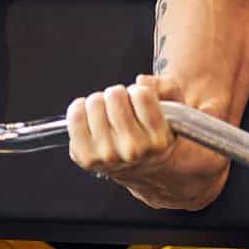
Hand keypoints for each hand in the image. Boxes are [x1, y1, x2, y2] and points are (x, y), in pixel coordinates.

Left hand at [67, 75, 181, 178]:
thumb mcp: (174, 110)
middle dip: (118, 95)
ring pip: (95, 102)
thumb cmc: (152, 134)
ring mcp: (107, 156)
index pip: (141, 94)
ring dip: (100, 102)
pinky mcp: (85, 157)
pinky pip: (74, 117)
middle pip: (115, 96)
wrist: (140, 168)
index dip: (138, 91)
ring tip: (107, 113)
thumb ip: (167, 87)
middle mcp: (133, 151)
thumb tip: (142, 81)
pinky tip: (89, 116)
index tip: (139, 101)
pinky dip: (79, 108)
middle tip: (121, 106)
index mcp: (158, 140)